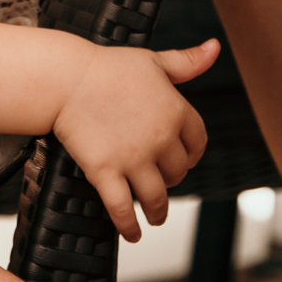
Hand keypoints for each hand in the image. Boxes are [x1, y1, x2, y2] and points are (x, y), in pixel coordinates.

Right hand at [53, 41, 217, 241]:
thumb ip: (187, 61)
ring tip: (155, 216)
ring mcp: (134, 158)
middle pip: (177, 172)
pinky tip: (132, 233)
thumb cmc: (107, 67)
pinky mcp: (106, 172)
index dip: (192, 155)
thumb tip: (214, 48)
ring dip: (158, 211)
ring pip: (156, 197)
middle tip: (162, 183)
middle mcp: (160, 137)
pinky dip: (129, 226)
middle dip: (171, 180)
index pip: (197, 143)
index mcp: (176, 110)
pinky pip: (122, 208)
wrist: (67, 78)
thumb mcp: (153, 60)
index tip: (185, 161)